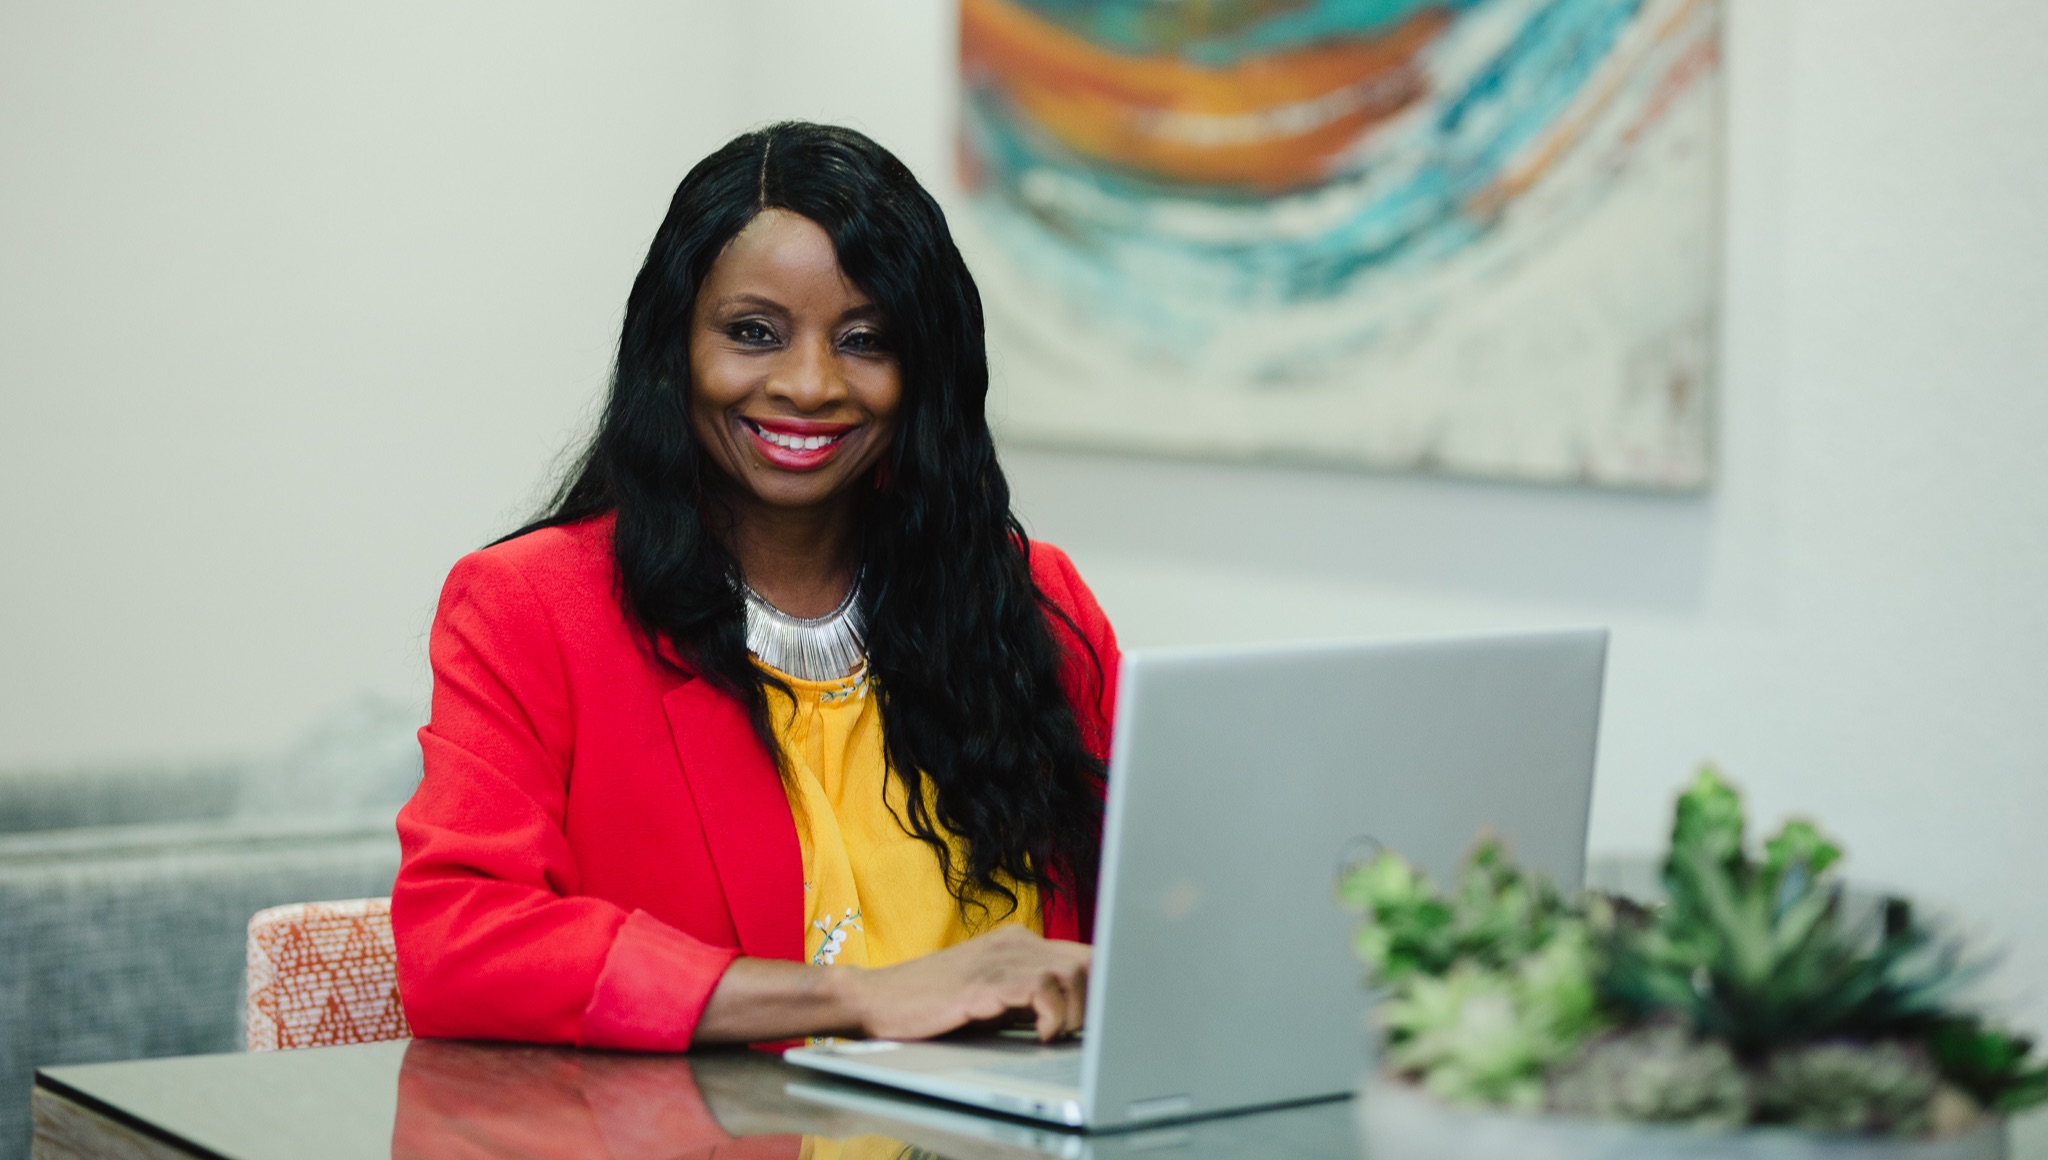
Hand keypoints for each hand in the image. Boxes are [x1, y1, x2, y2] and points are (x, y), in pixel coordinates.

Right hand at [843, 925, 1089, 1041]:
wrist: (876, 999)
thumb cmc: (931, 1005)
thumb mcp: (991, 997)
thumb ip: (1029, 998)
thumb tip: (1077, 1017)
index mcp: (1019, 942)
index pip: (1084, 954)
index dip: (1100, 988)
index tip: (1096, 1019)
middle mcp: (1015, 942)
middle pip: (1087, 961)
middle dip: (1092, 1003)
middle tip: (1072, 1033)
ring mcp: (999, 958)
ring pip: (1072, 971)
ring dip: (1074, 1011)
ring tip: (1054, 1034)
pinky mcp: (983, 981)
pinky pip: (1040, 987)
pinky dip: (1051, 1015)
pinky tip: (1039, 1035)